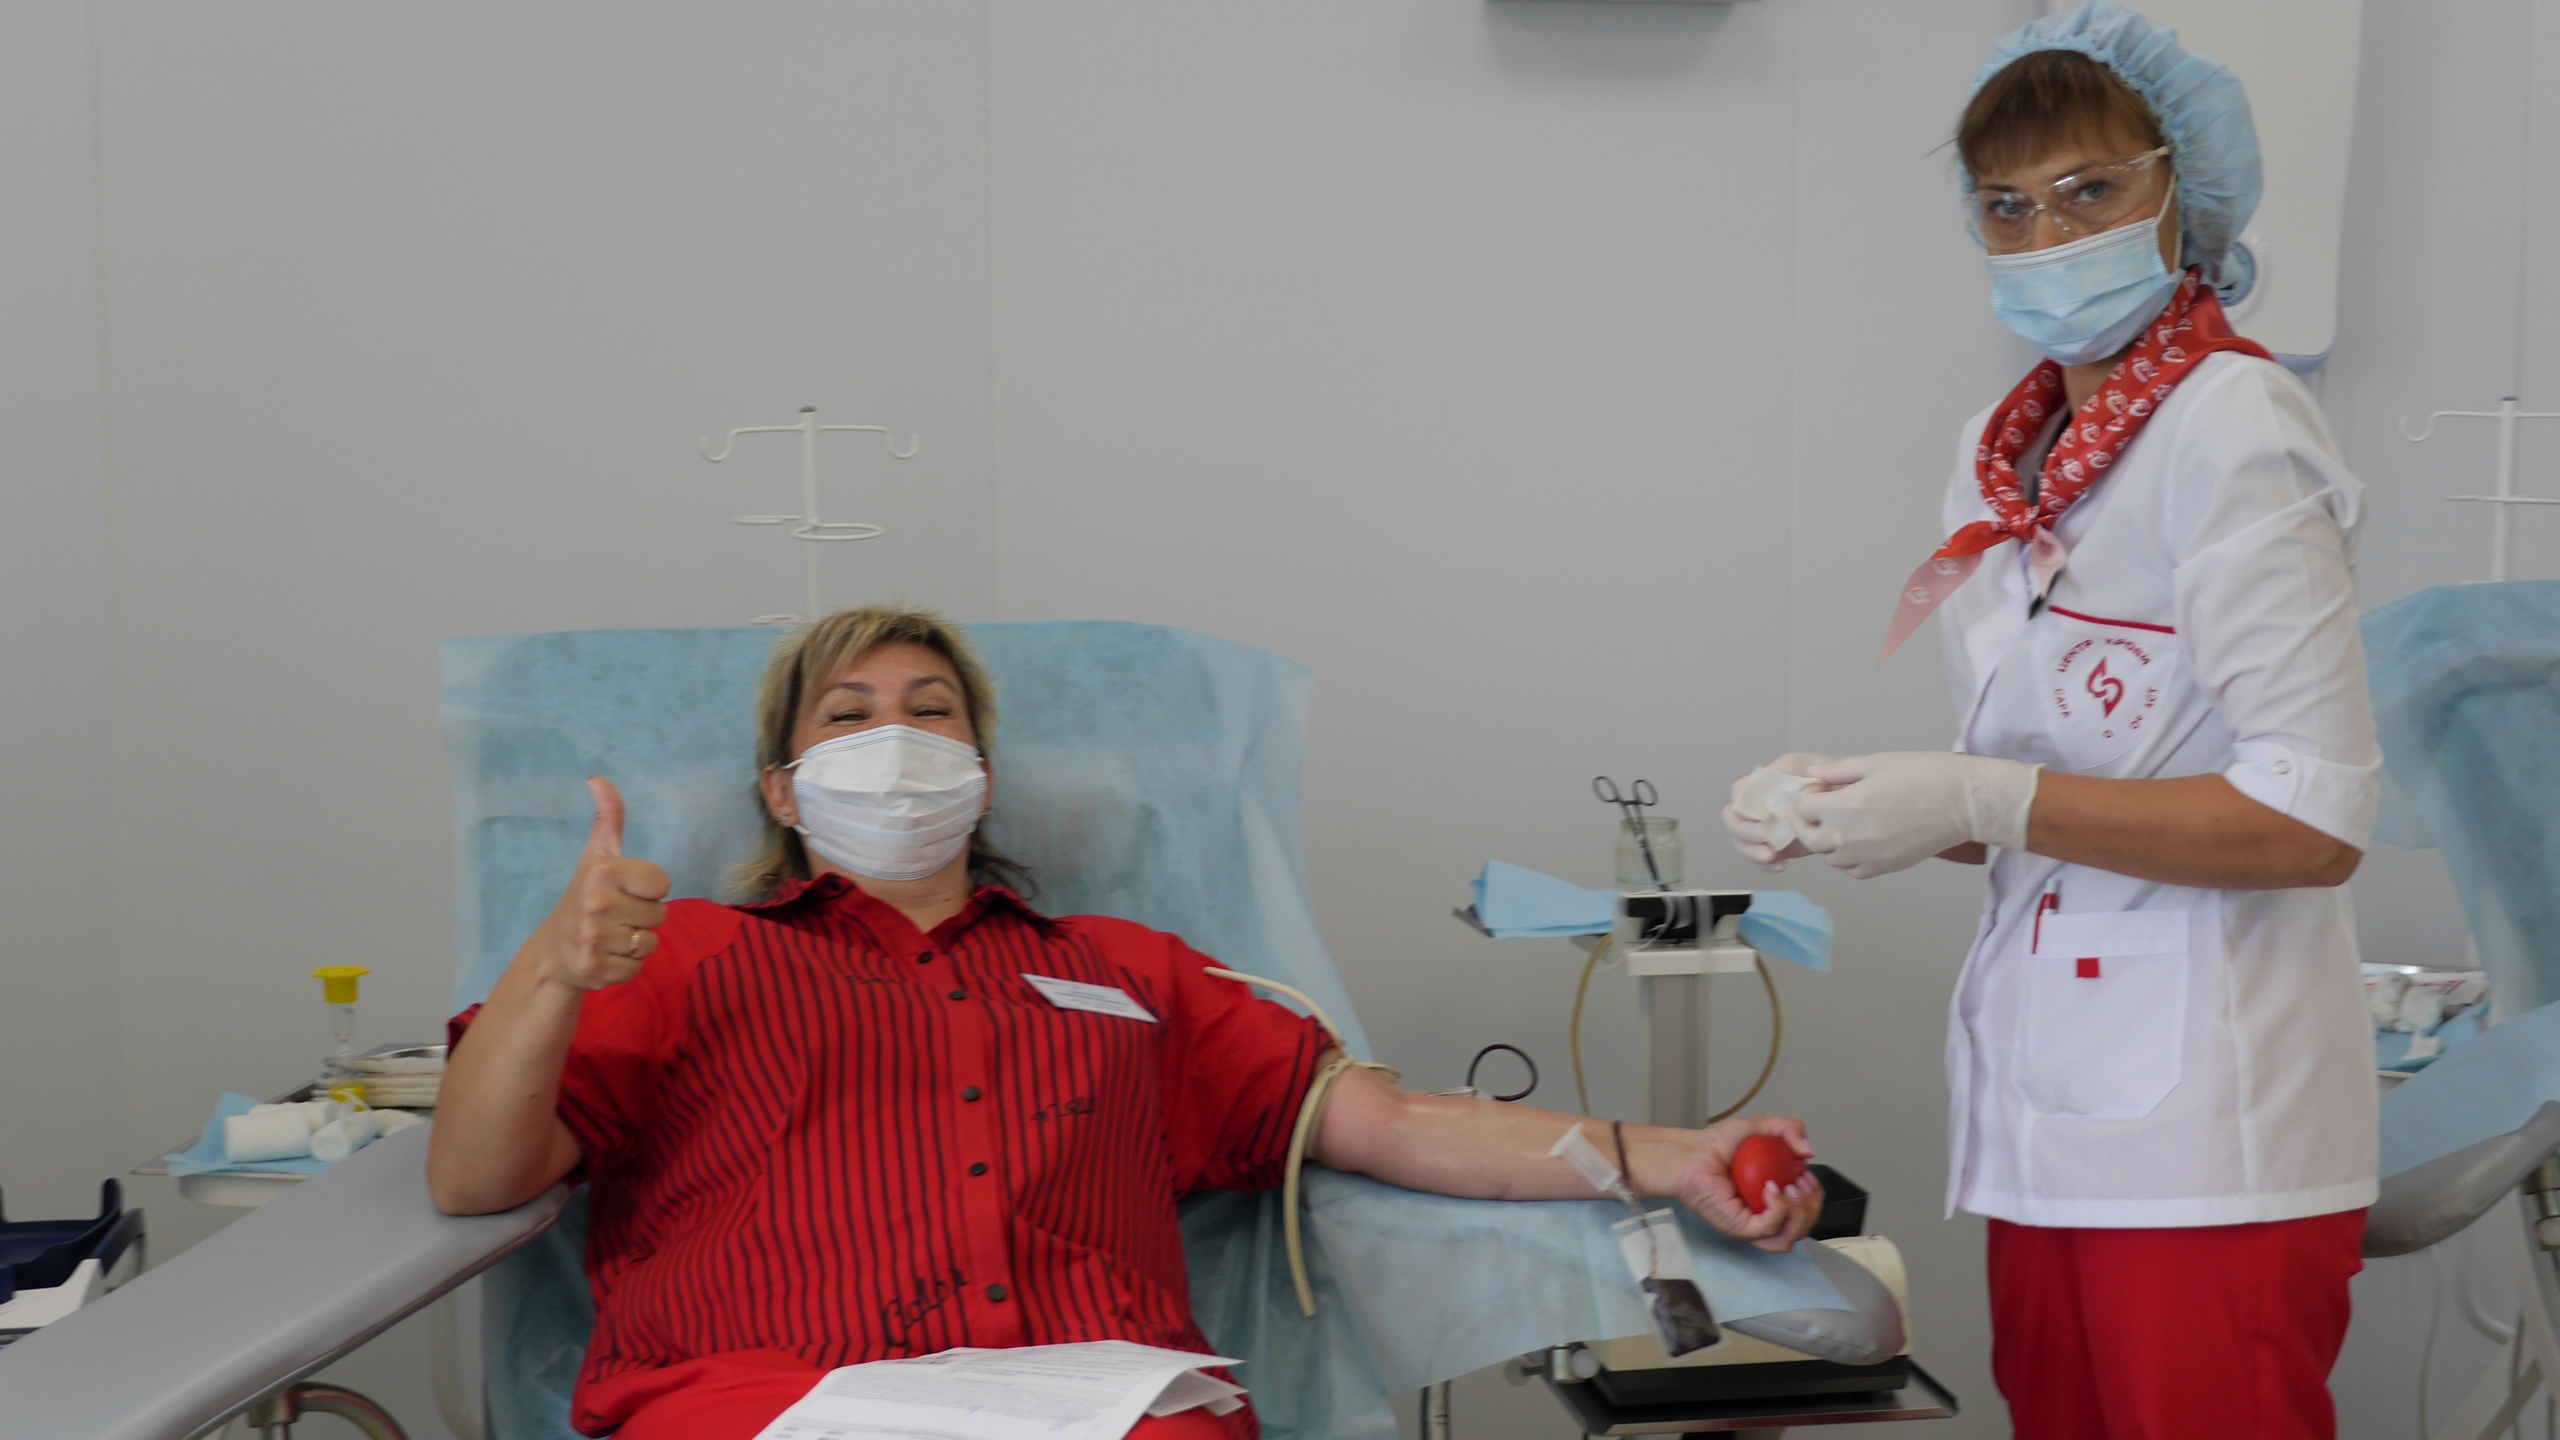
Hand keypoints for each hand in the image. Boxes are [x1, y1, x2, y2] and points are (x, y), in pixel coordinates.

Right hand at [532, 778, 671, 990]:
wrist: (554, 951)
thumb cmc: (583, 896)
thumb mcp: (596, 855)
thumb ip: (608, 817)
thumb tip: (598, 778)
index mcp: (603, 872)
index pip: (663, 884)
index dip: (649, 889)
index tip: (625, 890)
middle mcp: (597, 905)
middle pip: (660, 915)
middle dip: (642, 917)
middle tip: (615, 915)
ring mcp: (595, 940)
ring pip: (652, 943)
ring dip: (637, 943)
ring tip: (611, 936)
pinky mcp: (598, 970)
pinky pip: (639, 968)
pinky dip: (627, 966)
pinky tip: (607, 956)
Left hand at [1669, 1115, 1822, 1252]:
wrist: (1692, 1152)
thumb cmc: (1718, 1145)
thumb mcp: (1761, 1127)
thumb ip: (1789, 1129)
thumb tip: (1809, 1153)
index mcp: (1773, 1201)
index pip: (1806, 1213)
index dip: (1814, 1197)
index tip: (1806, 1174)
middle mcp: (1764, 1218)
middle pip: (1803, 1228)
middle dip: (1811, 1205)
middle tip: (1800, 1182)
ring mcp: (1752, 1227)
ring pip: (1790, 1237)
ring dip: (1799, 1212)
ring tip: (1788, 1188)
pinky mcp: (1740, 1229)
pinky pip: (1770, 1229)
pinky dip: (1778, 1209)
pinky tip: (1770, 1188)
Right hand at [1722, 755, 1834, 872]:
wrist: (1855, 807)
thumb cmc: (1840, 782)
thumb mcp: (1828, 770)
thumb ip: (1810, 777)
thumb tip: (1798, 792)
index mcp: (1770, 779)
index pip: (1740, 791)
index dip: (1744, 806)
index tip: (1764, 817)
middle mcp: (1762, 802)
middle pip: (1733, 818)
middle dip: (1745, 832)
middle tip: (1766, 841)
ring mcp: (1767, 825)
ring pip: (1741, 840)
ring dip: (1751, 852)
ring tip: (1772, 857)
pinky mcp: (1776, 844)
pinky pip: (1759, 856)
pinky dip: (1765, 864)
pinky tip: (1780, 866)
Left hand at [1789, 752, 2039, 879]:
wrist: (1966, 801)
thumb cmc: (1926, 774)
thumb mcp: (1878, 762)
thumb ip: (1839, 770)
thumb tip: (1811, 772)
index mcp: (1848, 805)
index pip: (1804, 809)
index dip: (1806, 797)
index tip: (1817, 789)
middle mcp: (1854, 835)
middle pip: (1810, 839)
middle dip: (1805, 823)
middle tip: (1814, 810)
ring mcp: (1871, 855)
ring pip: (1830, 859)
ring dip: (1825, 843)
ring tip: (1836, 824)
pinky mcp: (1889, 866)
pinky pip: (1854, 871)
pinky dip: (1846, 860)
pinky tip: (1854, 843)